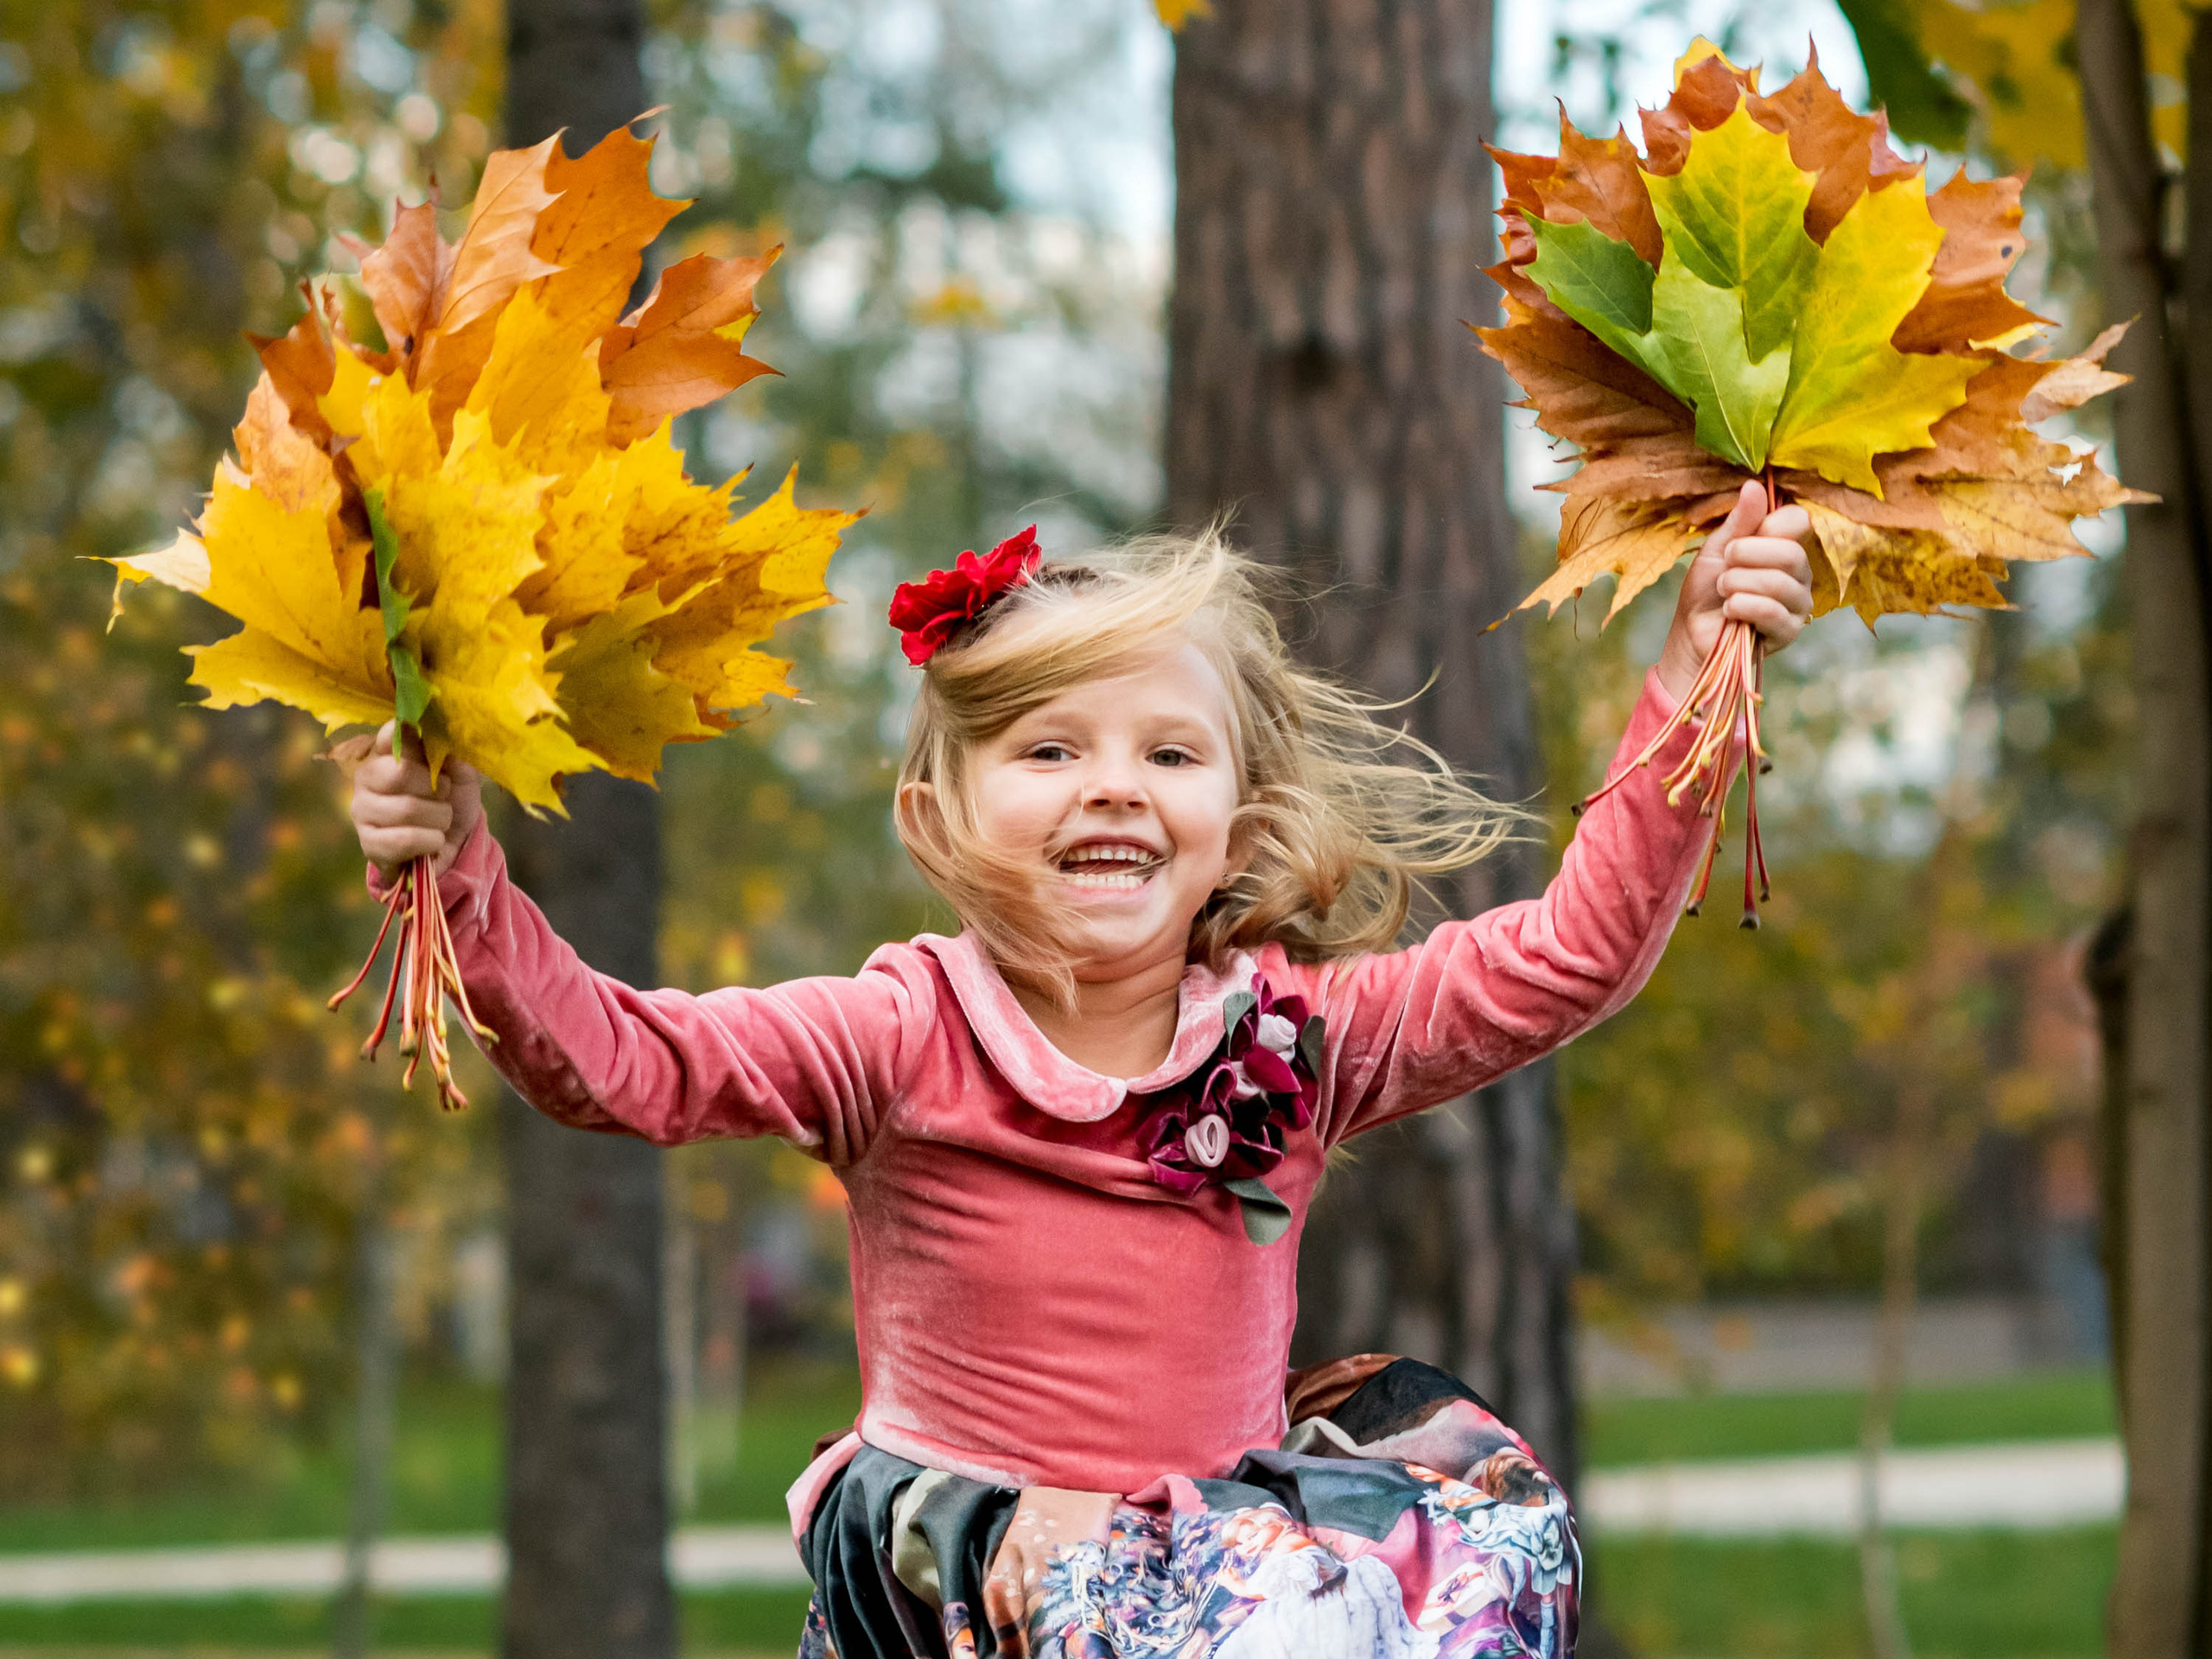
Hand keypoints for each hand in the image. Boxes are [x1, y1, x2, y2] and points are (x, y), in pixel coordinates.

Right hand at [350, 722, 482, 878]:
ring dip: (439, 818)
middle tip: (443, 796)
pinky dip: (431, 841)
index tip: (430, 746)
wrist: (454, 844)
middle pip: (400, 772)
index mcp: (388, 752)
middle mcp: (367, 776)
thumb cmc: (452, 800)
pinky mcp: (368, 842)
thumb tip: (445, 743)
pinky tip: (433, 840)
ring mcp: (362, 810)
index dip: (410, 737)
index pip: (390, 735)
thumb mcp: (461, 774)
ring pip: (407, 809)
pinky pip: (404, 839)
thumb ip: (454, 755)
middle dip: (436, 789)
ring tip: (441, 821)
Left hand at [1655, 480, 1815, 702]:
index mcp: (1785, 545)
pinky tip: (1729, 611)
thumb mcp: (1718, 548)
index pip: (1798, 521)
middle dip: (1746, 557)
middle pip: (1791, 553)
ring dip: (1738, 584)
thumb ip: (1739, 521)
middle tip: (1724, 567)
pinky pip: (1773, 611)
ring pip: (1779, 583)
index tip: (1737, 540)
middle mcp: (1800, 571)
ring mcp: (1799, 602)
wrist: (1693, 630)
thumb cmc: (1706, 587)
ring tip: (1723, 590)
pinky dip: (1742, 606)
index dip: (1767, 526)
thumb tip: (1754, 485)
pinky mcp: (1790, 630)